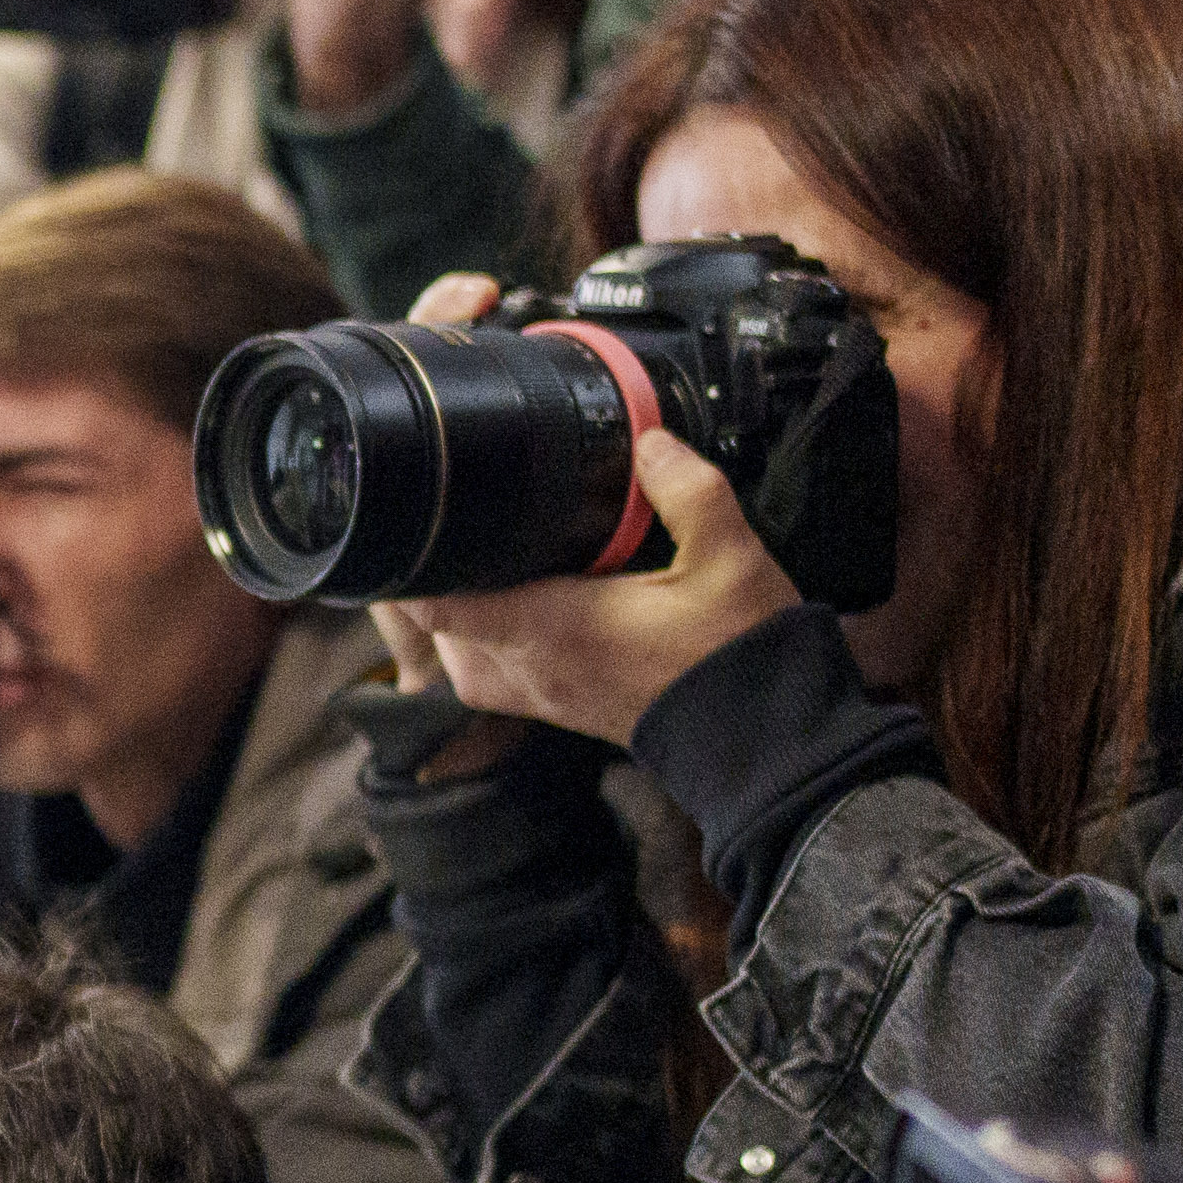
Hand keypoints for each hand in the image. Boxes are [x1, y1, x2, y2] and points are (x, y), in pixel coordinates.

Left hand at [379, 429, 804, 745]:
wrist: (769, 742)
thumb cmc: (741, 653)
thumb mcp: (728, 557)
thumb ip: (686, 489)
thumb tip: (649, 441)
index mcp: (552, 629)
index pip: (440, 607)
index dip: (412, 569)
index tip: (413, 523)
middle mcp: (533, 670)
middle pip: (438, 629)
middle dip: (435, 583)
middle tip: (448, 530)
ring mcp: (544, 698)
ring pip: (460, 659)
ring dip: (458, 618)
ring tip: (477, 566)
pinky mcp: (563, 711)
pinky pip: (495, 678)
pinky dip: (487, 644)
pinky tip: (516, 608)